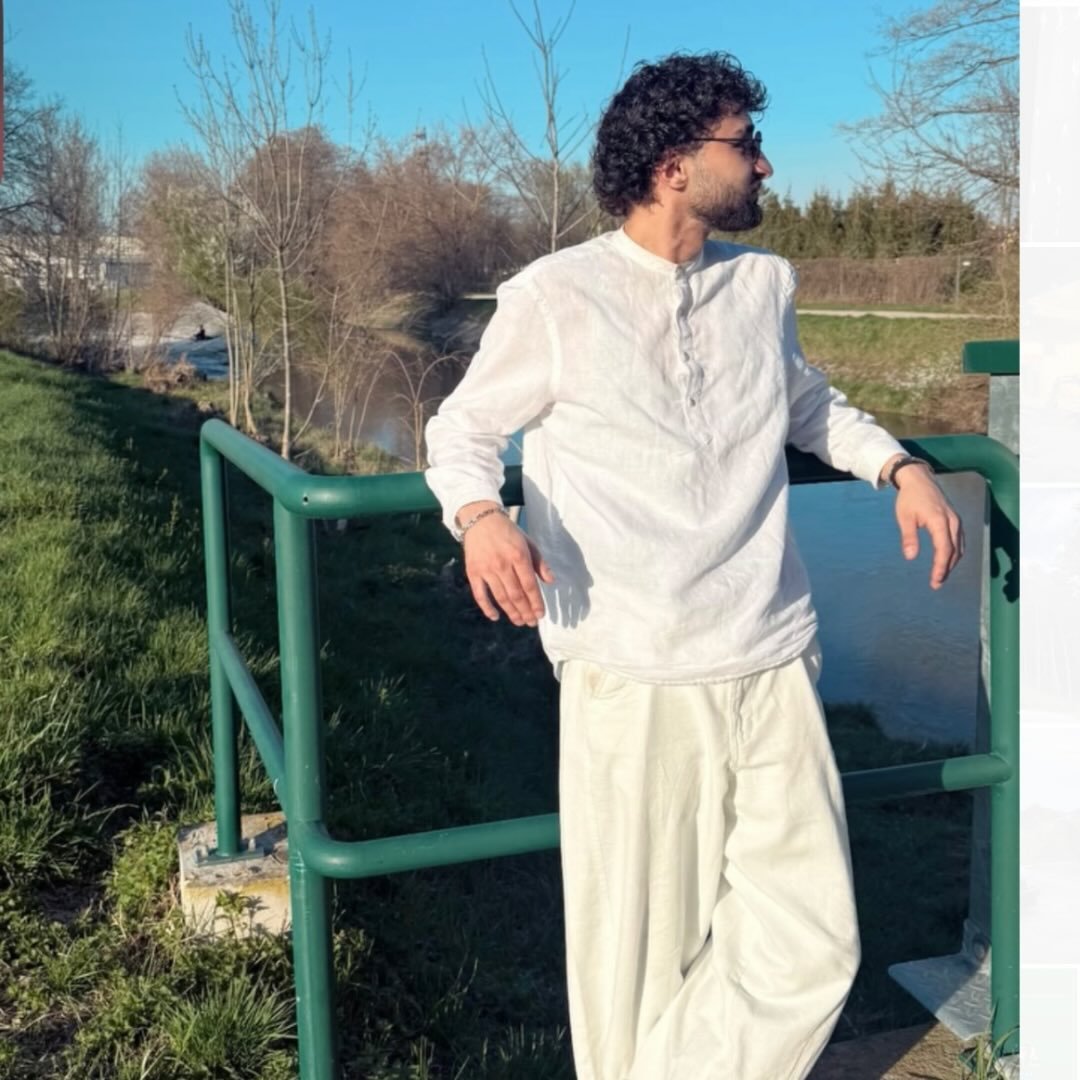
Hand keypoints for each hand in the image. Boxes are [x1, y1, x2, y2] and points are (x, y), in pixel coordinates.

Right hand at [458, 501, 554, 625]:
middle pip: (516, 594)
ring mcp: (486, 569)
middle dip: (525, 611)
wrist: (480, 519)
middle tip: (531, 622)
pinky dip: (487, 608)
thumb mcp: (528, 542)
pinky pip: (480, 594)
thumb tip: (550, 581)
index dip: (536, 602)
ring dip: (511, 612)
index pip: (529, 585)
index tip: (541, 615)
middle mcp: (502, 564)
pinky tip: (495, 617)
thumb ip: (540, 562)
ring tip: (519, 622)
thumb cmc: (508, 532)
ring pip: (500, 597)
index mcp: (519, 556)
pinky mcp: (473, 572)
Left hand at [888, 462, 964, 588]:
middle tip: (937, 584)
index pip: (944, 550)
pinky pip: (959, 540)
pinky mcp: (955, 519)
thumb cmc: (909, 498)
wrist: (919, 479)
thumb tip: (910, 557)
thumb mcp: (904, 518)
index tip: (934, 580)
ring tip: (941, 576)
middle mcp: (952, 522)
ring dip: (952, 563)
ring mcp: (956, 520)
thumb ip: (908, 537)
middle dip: (946, 569)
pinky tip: (947, 560)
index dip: (941, 567)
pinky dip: (955, 553)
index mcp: (940, 521)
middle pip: (955, 551)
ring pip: (959, 547)